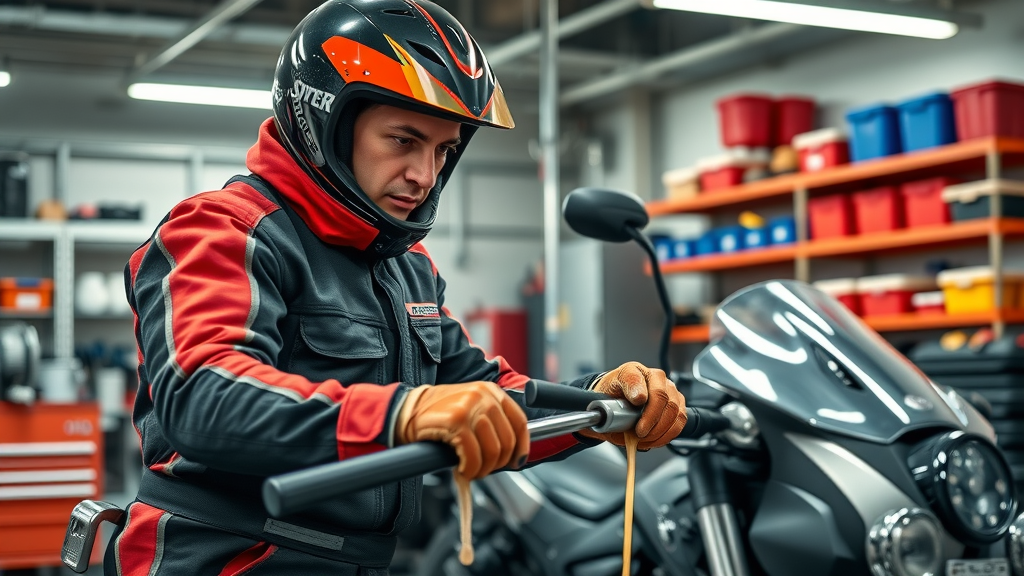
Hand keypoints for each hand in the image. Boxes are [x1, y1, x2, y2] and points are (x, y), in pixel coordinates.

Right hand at [395, 382, 528, 478]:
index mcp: (491, 391)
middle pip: (507, 440)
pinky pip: (473, 456)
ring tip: (471, 470)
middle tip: (483, 469)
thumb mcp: (472, 408)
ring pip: (492, 450)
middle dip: (497, 462)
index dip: (521, 446)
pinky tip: (462, 469)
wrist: (408, 410)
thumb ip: (493, 422)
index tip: (516, 461)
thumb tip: (514, 450)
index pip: (519, 421)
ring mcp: (470, 407)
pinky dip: (470, 469)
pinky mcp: (456, 421)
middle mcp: (484, 396)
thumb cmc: (440, 414)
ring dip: (482, 468)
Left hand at [580, 362, 686, 449]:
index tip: (636, 402)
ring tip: (646, 438)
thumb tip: (619, 417)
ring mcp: (668, 389)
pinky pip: (680, 420)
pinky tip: (655, 438)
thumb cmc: (613, 400)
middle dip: (651, 419)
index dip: (637, 391)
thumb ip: (610, 406)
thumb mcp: (603, 400)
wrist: (619, 405)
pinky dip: (668, 434)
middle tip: (640, 433)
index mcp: (632, 370)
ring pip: (674, 410)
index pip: (635, 377)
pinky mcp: (678, 402)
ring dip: (660, 430)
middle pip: (661, 396)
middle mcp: (653, 377)